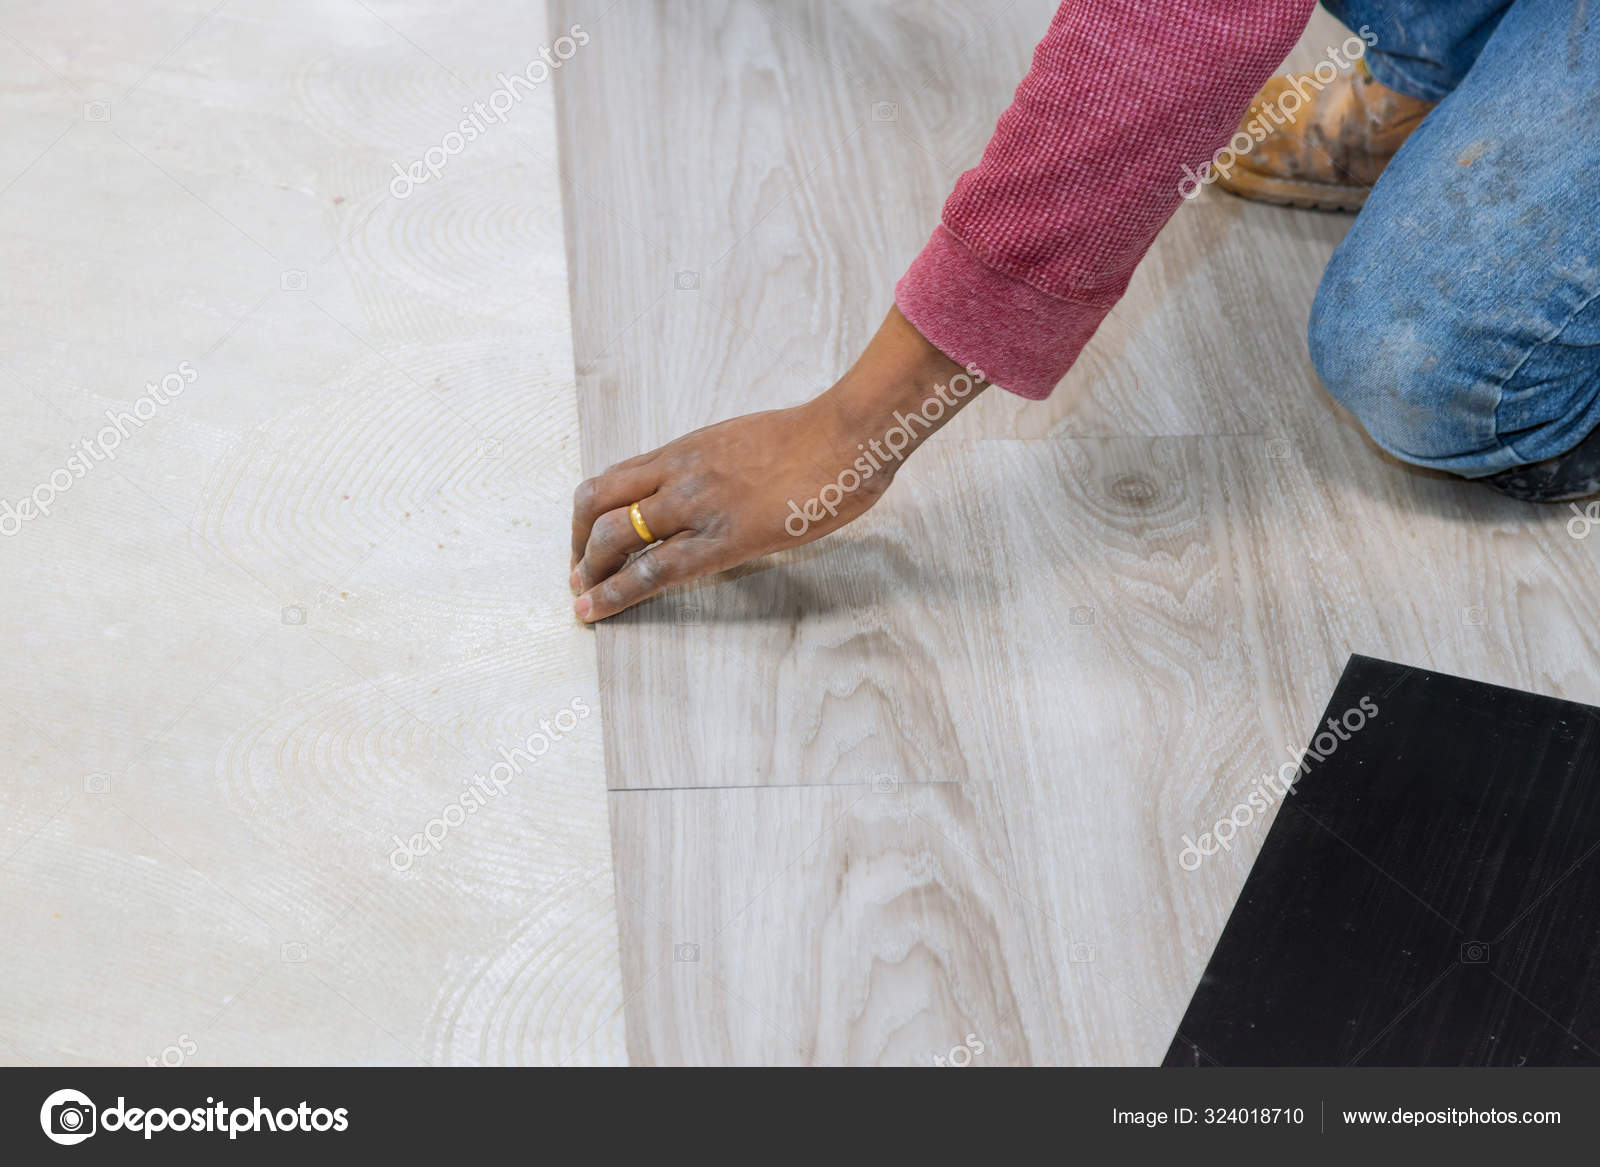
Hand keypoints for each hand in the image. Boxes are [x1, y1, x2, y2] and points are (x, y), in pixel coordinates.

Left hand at [569, 307, 984, 620]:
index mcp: (686, 450)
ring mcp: (696, 505)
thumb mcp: (747, 443)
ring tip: (584, 599)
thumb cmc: (813, 439)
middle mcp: (679, 473)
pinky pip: (653, 570)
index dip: (588, 514)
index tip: (584, 540)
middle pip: (598, 503)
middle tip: (580, 576)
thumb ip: (719, 466)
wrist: (846, 436)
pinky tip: (597, 612)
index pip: (614, 478)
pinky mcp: (721, 540)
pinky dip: (615, 593)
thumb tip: (715, 492)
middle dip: (579, 544)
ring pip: (613, 536)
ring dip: (590, 571)